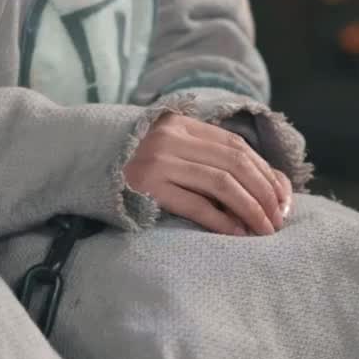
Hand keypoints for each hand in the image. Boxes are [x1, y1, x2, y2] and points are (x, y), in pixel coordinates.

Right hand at [124, 113, 292, 236]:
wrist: (75, 159)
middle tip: (279, 218)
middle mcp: (172, 139)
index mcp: (180, 125)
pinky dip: (221, 219)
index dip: (265, 172)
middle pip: (234, 164)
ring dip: (250, 208)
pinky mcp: (146, 186)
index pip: (236, 147)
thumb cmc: (127, 161)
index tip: (283, 198)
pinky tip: (236, 233)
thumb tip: (256, 183)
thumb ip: (201, 154)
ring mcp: (158, 161)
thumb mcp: (165, 145)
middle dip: (264, 193)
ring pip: (221, 183)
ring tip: (264, 229)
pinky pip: (195, 203)